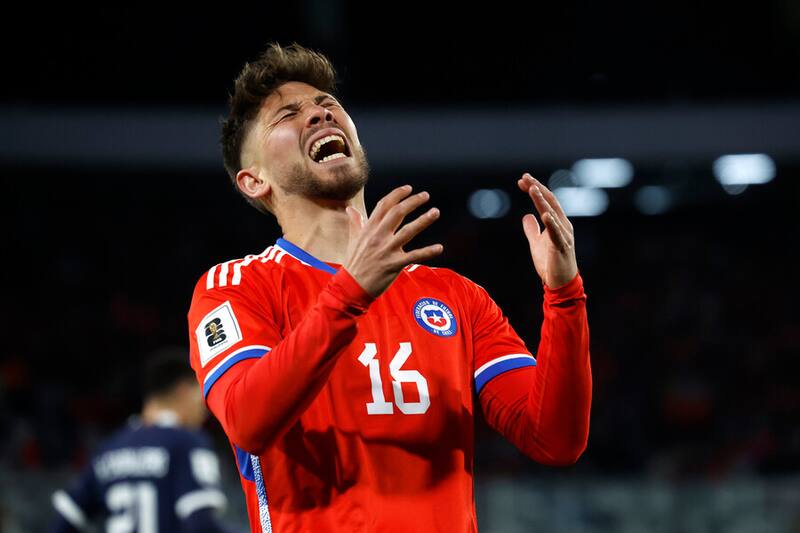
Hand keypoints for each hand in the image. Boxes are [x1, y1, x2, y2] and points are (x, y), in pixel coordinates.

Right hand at [344, 185, 442, 296]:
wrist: (351, 287)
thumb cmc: (353, 263)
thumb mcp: (353, 240)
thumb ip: (355, 223)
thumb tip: (350, 209)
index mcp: (369, 229)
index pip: (384, 205)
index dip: (397, 194)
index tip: (408, 188)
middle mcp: (378, 236)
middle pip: (397, 213)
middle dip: (413, 202)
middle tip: (425, 196)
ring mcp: (386, 250)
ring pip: (408, 231)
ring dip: (423, 220)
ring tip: (435, 212)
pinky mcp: (394, 265)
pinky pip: (414, 256)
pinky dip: (428, 252)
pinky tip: (439, 247)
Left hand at [517, 173, 578, 288]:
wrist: (560, 283)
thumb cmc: (551, 263)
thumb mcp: (537, 243)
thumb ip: (532, 229)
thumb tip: (526, 216)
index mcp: (558, 223)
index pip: (546, 201)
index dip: (535, 189)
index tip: (522, 180)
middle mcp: (563, 225)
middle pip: (550, 202)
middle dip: (537, 188)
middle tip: (525, 177)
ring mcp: (564, 236)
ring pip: (553, 214)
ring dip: (542, 201)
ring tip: (533, 189)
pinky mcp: (561, 248)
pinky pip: (557, 234)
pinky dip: (551, 223)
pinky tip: (545, 214)